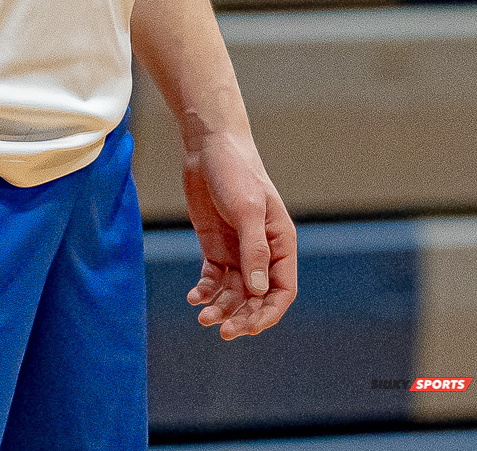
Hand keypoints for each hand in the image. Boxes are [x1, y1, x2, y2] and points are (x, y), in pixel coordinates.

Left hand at [181, 127, 296, 339]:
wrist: (208, 147)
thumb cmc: (236, 172)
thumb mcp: (247, 210)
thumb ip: (254, 250)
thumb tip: (258, 291)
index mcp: (281, 243)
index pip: (283, 290)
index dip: (269, 312)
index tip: (249, 327)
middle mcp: (262, 252)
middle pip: (258, 298)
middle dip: (243, 317)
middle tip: (223, 330)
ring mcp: (238, 251)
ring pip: (234, 293)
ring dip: (222, 308)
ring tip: (203, 315)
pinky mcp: (216, 247)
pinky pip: (214, 279)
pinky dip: (206, 291)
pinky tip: (194, 297)